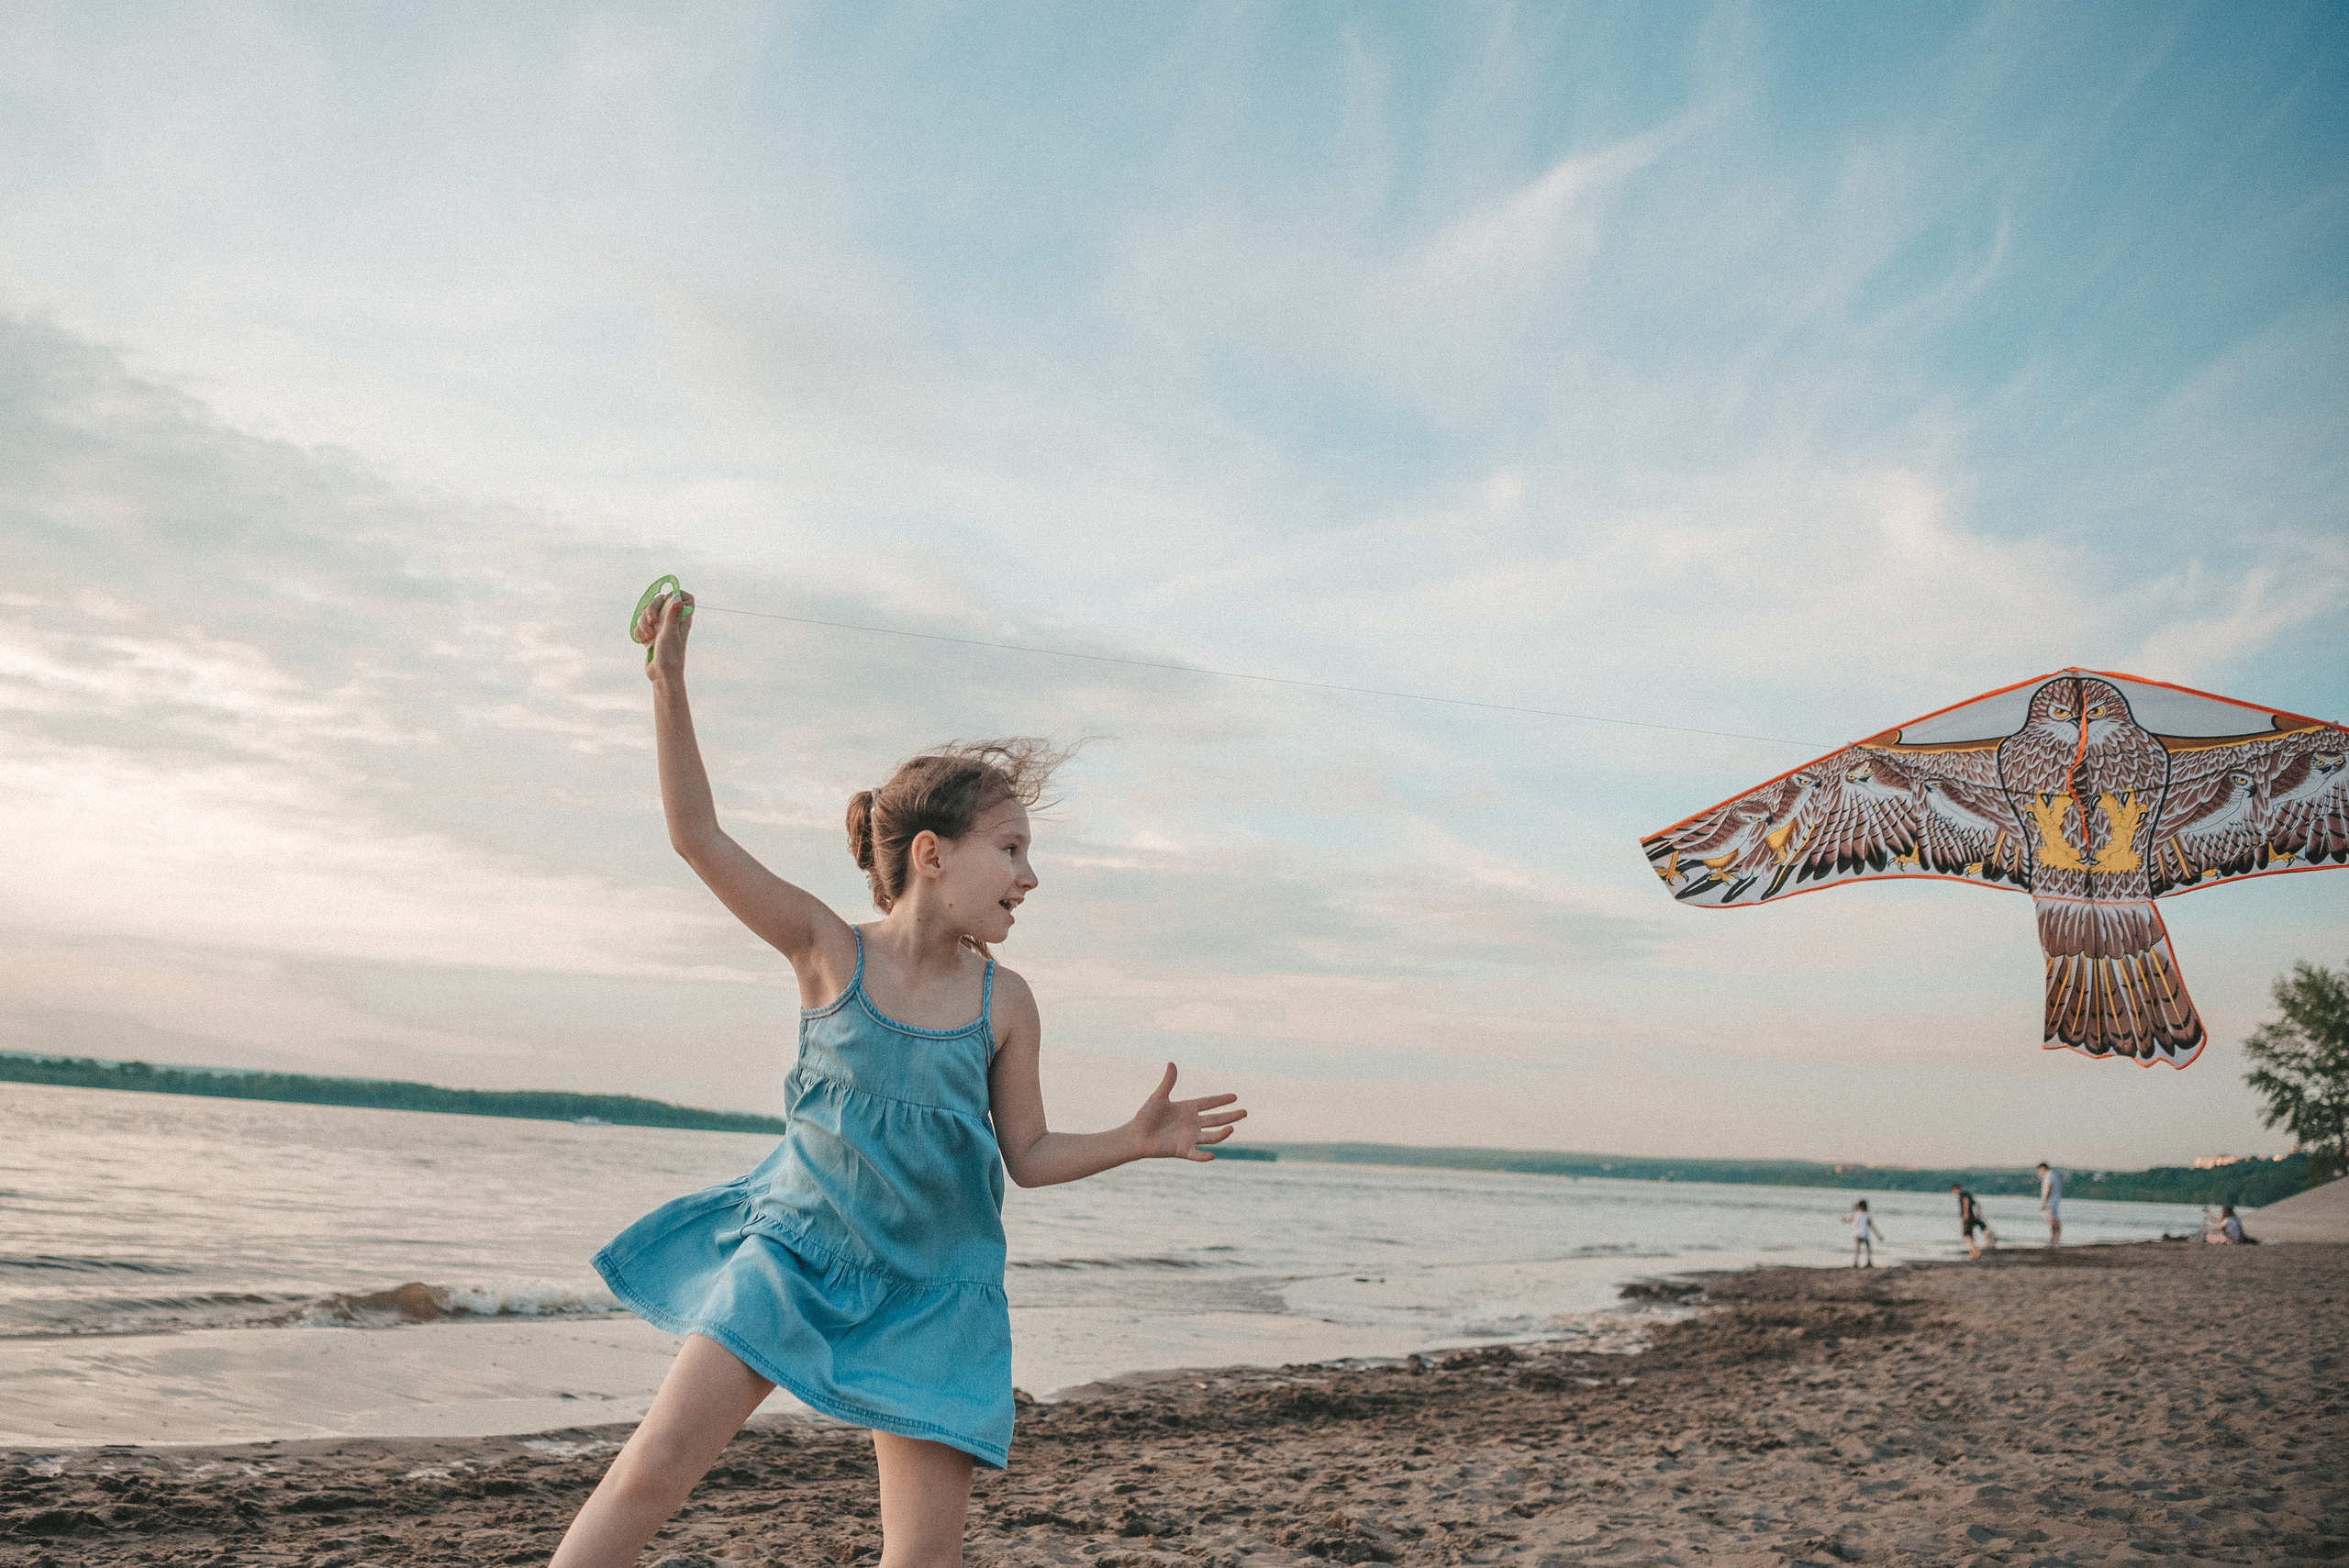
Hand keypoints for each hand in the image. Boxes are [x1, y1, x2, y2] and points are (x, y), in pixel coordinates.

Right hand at [635, 589, 694, 680]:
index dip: (677, 594)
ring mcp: (661, 627)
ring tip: (648, 638)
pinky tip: (643, 642)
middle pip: (660, 601)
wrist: (662, 675)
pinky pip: (641, 625)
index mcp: (682, 619)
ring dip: (643, 624)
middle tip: (651, 621)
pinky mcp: (651, 634)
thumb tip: (677, 598)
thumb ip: (672, 616)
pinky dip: (639, 632)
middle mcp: (672, 621)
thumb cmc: (670, 656)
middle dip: (651, 609)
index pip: (685, 598)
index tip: (666, 600)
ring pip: (647, 613)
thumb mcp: (670, 634)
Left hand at [1129, 1063, 1245, 1162]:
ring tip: (1232, 1128)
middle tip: (1245, 1112)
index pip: (1209, 1103)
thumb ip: (1168, 1082)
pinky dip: (1203, 1156)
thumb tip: (1171, 1063)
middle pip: (1215, 1119)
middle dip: (1230, 1116)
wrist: (1136, 1135)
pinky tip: (1212, 1155)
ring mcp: (1189, 1137)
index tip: (1235, 1096)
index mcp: (1188, 1109)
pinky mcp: (1182, 1150)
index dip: (1221, 1100)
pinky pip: (1196, 1153)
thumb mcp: (1158, 1097)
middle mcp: (1192, 1123)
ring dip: (1222, 1134)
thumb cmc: (1146, 1115)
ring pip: (1211, 1136)